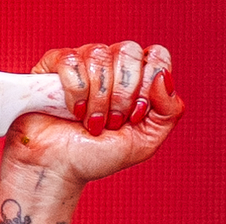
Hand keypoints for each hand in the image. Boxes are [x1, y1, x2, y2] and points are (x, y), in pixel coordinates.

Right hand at [10, 41, 180, 182]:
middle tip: (110, 122)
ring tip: (89, 122)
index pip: (156, 56)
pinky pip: (71, 61)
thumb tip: (162, 77)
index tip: (134, 116)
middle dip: (121, 96)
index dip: (147, 86)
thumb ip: (170, 111)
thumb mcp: (146, 142)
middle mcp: (112, 64)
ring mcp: (84, 60)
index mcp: (137, 77)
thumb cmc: (98, 156)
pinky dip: (74, 92)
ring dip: (97, 99)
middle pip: (129, 52)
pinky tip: (72, 110)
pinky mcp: (55, 64)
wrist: (59, 169)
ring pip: (100, 55)